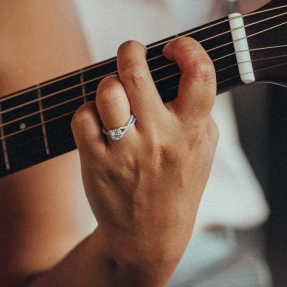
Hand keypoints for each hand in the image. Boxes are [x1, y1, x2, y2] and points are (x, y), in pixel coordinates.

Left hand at [70, 37, 217, 284]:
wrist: (148, 238)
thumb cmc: (177, 181)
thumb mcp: (202, 147)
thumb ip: (196, 108)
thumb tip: (179, 60)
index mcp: (194, 131)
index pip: (199, 74)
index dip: (186, 49)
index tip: (173, 49)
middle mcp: (160, 139)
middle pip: (136, 74)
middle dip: (130, 51)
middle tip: (131, 52)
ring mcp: (126, 151)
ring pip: (106, 91)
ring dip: (107, 83)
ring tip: (114, 92)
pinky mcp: (97, 162)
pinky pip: (83, 116)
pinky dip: (88, 112)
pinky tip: (99, 122)